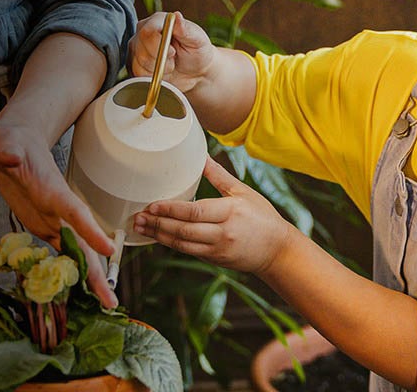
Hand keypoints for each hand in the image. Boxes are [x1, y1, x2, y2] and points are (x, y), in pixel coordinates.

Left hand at [0, 121, 118, 308]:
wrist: (16, 144)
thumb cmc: (10, 141)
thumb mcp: (3, 141)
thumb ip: (7, 149)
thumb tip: (10, 156)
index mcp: (53, 190)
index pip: (75, 212)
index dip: (91, 230)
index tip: (108, 250)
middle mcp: (59, 209)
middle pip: (84, 243)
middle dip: (98, 271)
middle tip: (111, 300)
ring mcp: (54, 220)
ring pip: (77, 252)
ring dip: (90, 278)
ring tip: (105, 304)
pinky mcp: (44, 227)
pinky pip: (60, 253)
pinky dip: (70, 272)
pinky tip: (77, 292)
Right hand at [128, 11, 216, 92]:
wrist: (195, 72)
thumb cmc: (198, 52)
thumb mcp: (198, 39)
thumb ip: (186, 28)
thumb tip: (176, 15)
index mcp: (158, 20)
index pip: (147, 31)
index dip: (159, 45)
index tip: (173, 52)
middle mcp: (143, 31)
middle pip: (141, 49)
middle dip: (160, 60)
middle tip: (174, 58)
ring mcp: (137, 47)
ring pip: (139, 63)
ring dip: (158, 69)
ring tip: (171, 64)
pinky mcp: (135, 63)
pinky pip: (138, 74)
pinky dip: (153, 77)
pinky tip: (163, 72)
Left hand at [133, 156, 298, 273]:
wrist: (277, 250)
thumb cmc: (262, 217)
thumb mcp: (243, 192)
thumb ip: (219, 176)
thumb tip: (202, 156)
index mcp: (230, 211)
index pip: (195, 211)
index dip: (171, 210)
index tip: (152, 205)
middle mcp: (223, 232)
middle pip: (184, 230)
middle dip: (158, 224)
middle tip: (138, 217)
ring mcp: (218, 249)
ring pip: (182, 244)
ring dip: (159, 236)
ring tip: (141, 227)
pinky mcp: (215, 259)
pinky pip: (188, 251)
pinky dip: (171, 244)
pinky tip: (158, 236)